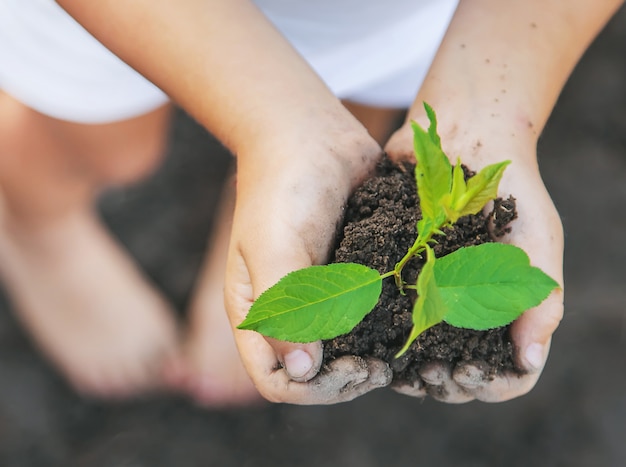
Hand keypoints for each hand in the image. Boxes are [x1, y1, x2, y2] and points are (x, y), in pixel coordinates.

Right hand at [225, 127, 392, 403]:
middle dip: (351, 380)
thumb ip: (285, 308)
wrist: (311, 137)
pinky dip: (391, 327)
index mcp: (261, 313)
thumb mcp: (273, 246)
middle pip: (317, 375)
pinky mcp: (355, 277)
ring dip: (376, 358)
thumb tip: (303, 372)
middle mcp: (291, 313)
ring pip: (348, 351)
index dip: (317, 387)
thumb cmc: (282, 189)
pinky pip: (371, 317)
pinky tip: (416, 317)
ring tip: (404, 346)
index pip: (278, 380)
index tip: (356, 367)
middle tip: (383, 365)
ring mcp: (325, 296)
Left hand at [384, 121, 563, 402]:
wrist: (467, 140)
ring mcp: (425, 295)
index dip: (489, 383)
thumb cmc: (512, 190)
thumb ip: (540, 300)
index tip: (470, 373)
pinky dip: (375, 330)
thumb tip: (529, 362)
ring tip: (397, 364)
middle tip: (428, 373)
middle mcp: (462, 311)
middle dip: (443, 380)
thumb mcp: (537, 241)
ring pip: (414, 352)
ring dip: (406, 366)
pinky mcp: (391, 272)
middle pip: (454, 370)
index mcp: (503, 312)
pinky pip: (381, 313)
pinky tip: (367, 331)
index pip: (503, 373)